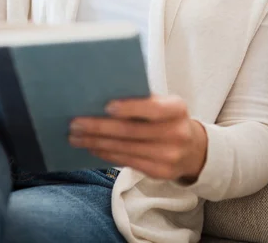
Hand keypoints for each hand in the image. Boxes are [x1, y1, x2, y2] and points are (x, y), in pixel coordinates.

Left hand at [68, 93, 207, 181]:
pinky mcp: (160, 173)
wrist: (193, 148)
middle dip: (99, 127)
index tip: (106, 106)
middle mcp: (176, 133)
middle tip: (75, 123)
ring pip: (125, 149)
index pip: (153, 108)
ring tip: (76, 137)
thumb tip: (102, 95)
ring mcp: (169, 156)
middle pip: (132, 132)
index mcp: (177, 109)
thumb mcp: (164, 104)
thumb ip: (142, 100)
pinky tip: (92, 147)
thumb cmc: (168, 118)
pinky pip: (127, 162)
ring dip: (96, 142)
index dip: (130, 108)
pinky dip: (106, 154)